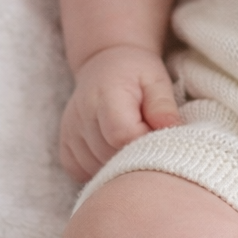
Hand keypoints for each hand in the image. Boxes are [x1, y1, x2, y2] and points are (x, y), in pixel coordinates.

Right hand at [59, 44, 179, 182]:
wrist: (105, 65)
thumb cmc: (136, 73)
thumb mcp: (156, 80)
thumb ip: (163, 105)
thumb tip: (173, 129)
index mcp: (106, 94)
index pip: (122, 135)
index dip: (145, 143)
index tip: (157, 135)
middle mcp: (81, 114)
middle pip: (109, 155)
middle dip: (134, 155)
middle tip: (148, 137)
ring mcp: (69, 132)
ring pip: (96, 168)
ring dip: (118, 164)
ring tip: (131, 141)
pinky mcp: (65, 146)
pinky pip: (81, 172)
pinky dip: (100, 169)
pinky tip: (112, 150)